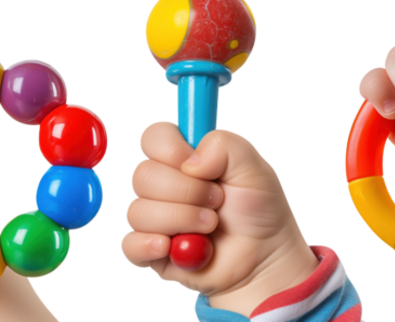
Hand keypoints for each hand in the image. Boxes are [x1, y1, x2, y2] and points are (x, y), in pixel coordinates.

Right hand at [121, 122, 317, 315]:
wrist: (264, 256)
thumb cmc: (258, 209)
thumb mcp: (256, 168)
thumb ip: (226, 145)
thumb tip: (191, 161)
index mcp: (183, 156)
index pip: (153, 137)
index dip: (171, 150)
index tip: (199, 167)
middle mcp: (162, 184)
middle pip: (142, 175)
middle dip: (187, 192)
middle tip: (218, 202)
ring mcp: (153, 217)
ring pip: (138, 212)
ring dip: (181, 219)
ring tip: (210, 226)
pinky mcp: (149, 250)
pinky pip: (130, 246)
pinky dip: (149, 246)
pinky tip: (172, 248)